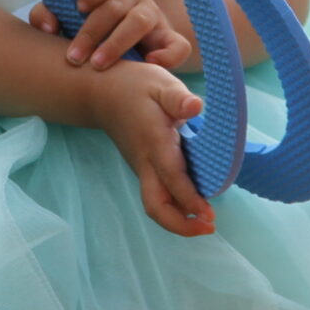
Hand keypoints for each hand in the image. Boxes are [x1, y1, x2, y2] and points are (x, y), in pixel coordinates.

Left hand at [27, 0, 195, 72]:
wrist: (121, 48)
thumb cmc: (88, 28)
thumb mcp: (66, 18)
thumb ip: (48, 15)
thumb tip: (47, 26)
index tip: (78, 7)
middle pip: (116, 6)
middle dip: (92, 31)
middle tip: (74, 57)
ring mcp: (154, 18)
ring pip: (140, 22)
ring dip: (117, 43)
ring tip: (98, 65)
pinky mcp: (168, 40)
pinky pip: (177, 45)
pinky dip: (168, 55)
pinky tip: (150, 65)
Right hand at [87, 61, 215, 236]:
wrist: (100, 93)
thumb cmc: (134, 87)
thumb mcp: (159, 82)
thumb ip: (177, 97)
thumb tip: (197, 106)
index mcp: (153, 141)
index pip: (171, 177)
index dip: (190, 199)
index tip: (209, 214)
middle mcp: (145, 162)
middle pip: (155, 206)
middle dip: (180, 225)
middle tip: (209, 226)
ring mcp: (142, 168)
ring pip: (155, 205)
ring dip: (179, 219)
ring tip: (206, 221)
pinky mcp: (143, 169)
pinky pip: (157, 195)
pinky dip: (176, 207)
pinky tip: (194, 204)